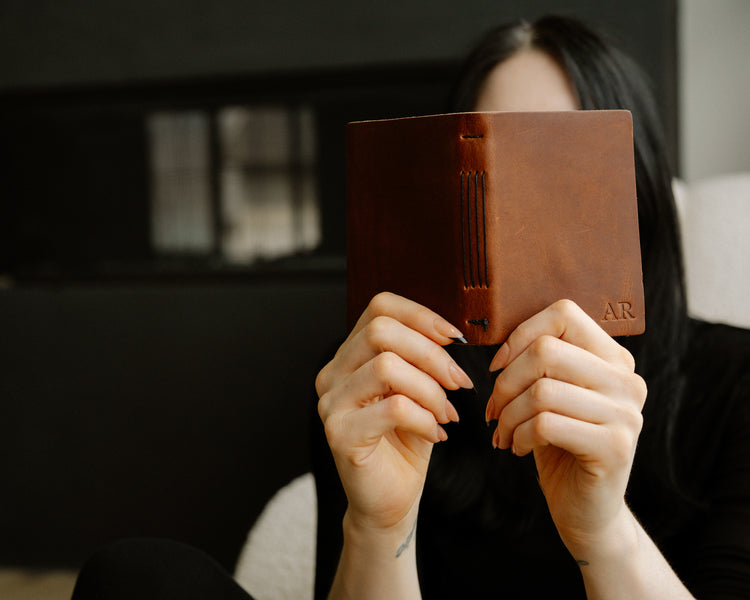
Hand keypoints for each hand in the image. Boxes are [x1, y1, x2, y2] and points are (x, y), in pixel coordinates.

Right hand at [316, 292, 472, 533]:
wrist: (390, 500)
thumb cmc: (406, 441)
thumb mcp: (418, 390)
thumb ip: (422, 358)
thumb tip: (450, 333)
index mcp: (350, 356)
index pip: (379, 308)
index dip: (421, 315)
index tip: (455, 338)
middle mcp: (332, 374)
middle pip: (381, 331)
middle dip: (431, 354)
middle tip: (459, 383)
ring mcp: (331, 403)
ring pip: (387, 367)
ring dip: (431, 389)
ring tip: (446, 412)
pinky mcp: (339, 433)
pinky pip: (393, 408)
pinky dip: (425, 418)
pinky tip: (436, 433)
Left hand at [485, 299, 646, 555]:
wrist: (586, 508)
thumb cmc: (559, 442)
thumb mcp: (551, 394)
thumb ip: (540, 361)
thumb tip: (495, 337)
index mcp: (613, 358)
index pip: (564, 314)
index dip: (519, 335)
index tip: (497, 366)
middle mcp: (627, 380)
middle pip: (546, 351)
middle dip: (505, 382)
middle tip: (494, 409)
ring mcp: (626, 414)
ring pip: (541, 390)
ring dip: (508, 415)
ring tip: (504, 432)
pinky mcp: (615, 447)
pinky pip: (546, 424)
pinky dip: (519, 436)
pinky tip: (518, 448)